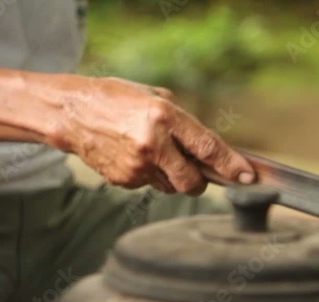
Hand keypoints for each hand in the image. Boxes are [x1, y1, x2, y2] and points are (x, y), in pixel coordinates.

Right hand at [46, 76, 255, 194]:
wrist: (71, 113)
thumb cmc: (117, 100)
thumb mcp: (156, 99)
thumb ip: (184, 124)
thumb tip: (212, 150)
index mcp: (164, 117)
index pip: (207, 148)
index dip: (231, 165)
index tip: (248, 177)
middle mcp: (152, 143)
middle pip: (192, 182)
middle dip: (199, 181)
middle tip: (196, 172)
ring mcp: (136, 165)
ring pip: (171, 186)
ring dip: (171, 176)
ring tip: (151, 152)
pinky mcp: (123, 180)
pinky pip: (149, 185)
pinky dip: (148, 175)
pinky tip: (132, 156)